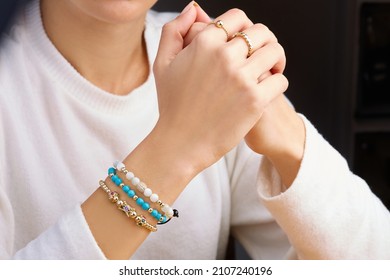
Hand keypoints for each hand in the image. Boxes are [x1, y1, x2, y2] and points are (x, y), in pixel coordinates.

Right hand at [182, 11, 304, 186]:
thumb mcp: (163, 64)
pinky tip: (266, 90)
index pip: (238, 17)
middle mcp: (224, 56)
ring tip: (268, 70)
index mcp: (204, 43)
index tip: (244, 42)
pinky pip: (280, 79)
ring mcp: (241, 78)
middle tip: (260, 55)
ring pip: (275, 52)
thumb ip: (174, 30)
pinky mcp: (255, 100)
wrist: (181, 143)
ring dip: (275, 60)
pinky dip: (276, 83)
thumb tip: (194, 8)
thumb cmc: (172, 105)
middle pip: (262, 32)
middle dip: (263, 41)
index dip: (244, 27)